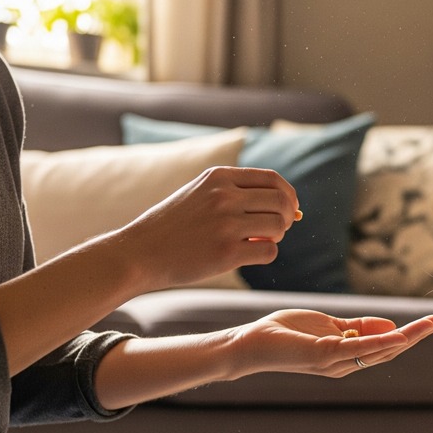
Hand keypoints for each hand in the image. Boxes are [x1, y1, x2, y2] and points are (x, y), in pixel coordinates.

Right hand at [120, 166, 299, 291]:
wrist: (138, 253)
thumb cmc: (173, 226)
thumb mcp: (200, 194)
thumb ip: (238, 195)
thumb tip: (294, 210)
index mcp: (218, 177)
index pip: (273, 179)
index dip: (288, 195)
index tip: (288, 209)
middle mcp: (224, 196)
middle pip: (282, 202)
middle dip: (287, 217)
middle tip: (275, 230)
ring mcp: (226, 224)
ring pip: (279, 226)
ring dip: (276, 237)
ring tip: (257, 242)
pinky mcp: (226, 253)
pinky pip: (269, 251)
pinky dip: (266, 254)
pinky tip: (248, 255)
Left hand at [228, 310, 432, 378]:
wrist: (251, 343)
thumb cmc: (284, 332)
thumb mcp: (327, 324)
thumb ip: (355, 325)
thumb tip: (388, 324)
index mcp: (346, 356)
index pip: (383, 345)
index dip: (408, 334)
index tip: (431, 321)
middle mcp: (345, 365)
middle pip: (388, 350)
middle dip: (415, 336)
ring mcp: (335, 362)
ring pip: (378, 350)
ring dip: (406, 338)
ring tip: (429, 325)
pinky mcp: (324, 356)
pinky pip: (357, 349)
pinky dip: (379, 341)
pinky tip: (397, 334)